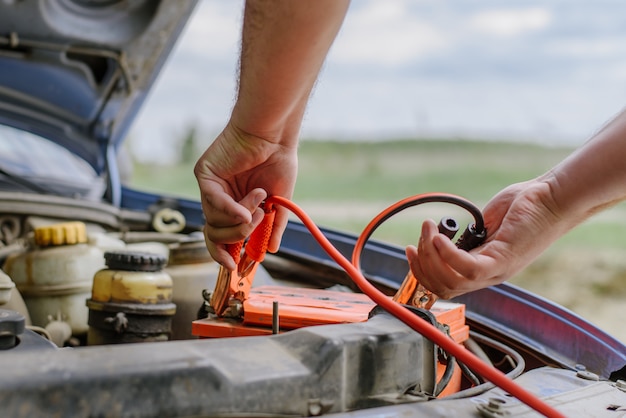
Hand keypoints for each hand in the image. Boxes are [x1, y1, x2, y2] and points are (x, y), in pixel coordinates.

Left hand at [194, 122, 296, 268]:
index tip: (235, 267)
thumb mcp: (280, 202)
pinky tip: (246, 210)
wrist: (274, 135)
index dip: (224, 254)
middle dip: (236, 238)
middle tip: (257, 227)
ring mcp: (211, 187)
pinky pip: (212, 202)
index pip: (221, 236)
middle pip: (214, 233)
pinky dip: (230, 210)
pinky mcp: (205, 174)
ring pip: (213, 220)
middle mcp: (219, 198)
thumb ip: (273, 227)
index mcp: (235, 205)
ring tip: (261, 205)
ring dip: (242, 219)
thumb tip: (270, 251)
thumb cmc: (278, 161)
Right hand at [406, 179, 564, 298]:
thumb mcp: (485, 223)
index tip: (410, 249)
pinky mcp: (502, 261)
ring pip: (451, 281)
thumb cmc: (524, 205)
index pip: (444, 284)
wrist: (553, 196)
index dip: (422, 271)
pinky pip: (467, 268)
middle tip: (419, 236)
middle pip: (442, 287)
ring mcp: (496, 271)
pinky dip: (446, 254)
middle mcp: (488, 275)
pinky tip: (438, 237)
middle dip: (422, 264)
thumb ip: (465, 235)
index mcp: (483, 268)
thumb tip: (443, 237)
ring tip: (428, 231)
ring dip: (430, 256)